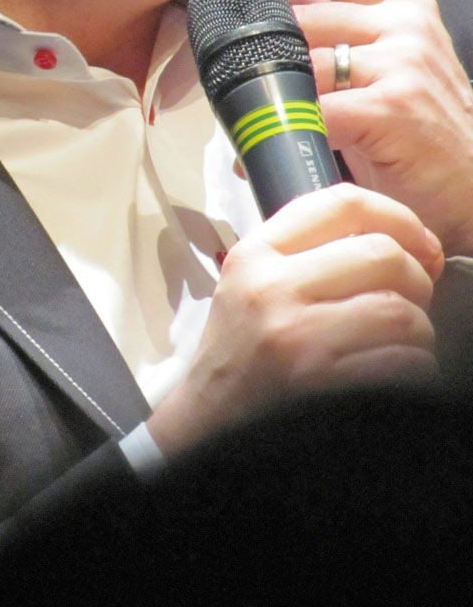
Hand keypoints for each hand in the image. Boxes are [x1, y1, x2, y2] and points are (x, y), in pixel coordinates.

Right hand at [148, 184, 441, 453]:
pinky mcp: (321, 385)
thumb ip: (303, 250)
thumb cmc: (238, 354)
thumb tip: (393, 235)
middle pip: (383, 254)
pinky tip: (392, 372)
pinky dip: (414, 368)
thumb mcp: (249, 284)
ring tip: (400, 342)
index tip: (418, 241)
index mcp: (256, 254)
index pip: (340, 202)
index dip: (397, 215)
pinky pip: (402, 364)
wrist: (206, 423)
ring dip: (418, 331)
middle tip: (412, 298)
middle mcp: (272, 289)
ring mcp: (297, 338)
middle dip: (416, 279)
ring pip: (402, 313)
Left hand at [236, 0, 472, 256]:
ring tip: (251, 126)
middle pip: (298, 20)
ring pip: (299, 61)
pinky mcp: (393, 105)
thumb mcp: (379, 65)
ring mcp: (402, 60)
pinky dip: (285, 129)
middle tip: (234, 86)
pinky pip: (313, 107)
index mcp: (398, 4)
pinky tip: (273, 148)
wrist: (472, 195)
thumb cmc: (416, 133)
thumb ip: (337, 21)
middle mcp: (403, 22)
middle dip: (261, 57)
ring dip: (269, 97)